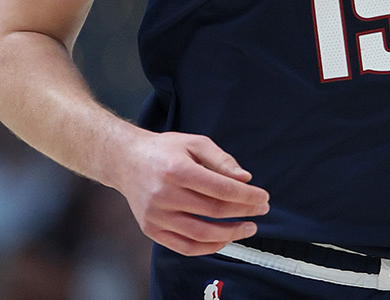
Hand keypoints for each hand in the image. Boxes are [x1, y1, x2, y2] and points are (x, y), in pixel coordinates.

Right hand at [113, 130, 270, 255]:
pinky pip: (184, 247)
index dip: (247, 196)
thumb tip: (245, 179)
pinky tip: (224, 239)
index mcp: (176, 170)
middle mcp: (164, 194)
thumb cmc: (164, 151)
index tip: (263, 198)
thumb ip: (221, 160)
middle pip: (213, 211)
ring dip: (230, 234)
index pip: (221, 189)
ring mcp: (156, 215)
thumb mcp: (194, 143)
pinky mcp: (151, 230)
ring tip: (248, 228)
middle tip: (261, 211)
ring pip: (201, 233)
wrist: (126, 161)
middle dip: (244, 212)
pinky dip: (208, 247)